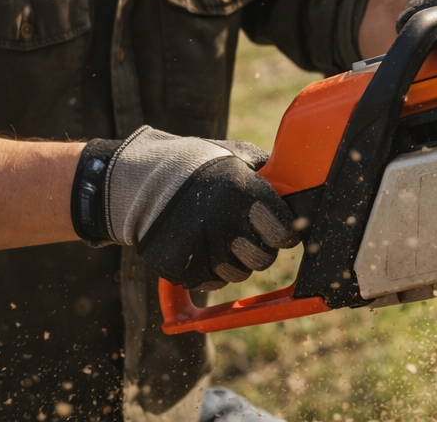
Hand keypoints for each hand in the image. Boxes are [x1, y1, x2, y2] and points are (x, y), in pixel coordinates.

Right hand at [70, 128, 297, 290]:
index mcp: (242, 190)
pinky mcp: (181, 267)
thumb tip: (296, 185)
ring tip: (218, 237)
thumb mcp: (233, 155)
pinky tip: (201, 247)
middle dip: (260, 249)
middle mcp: (223, 220)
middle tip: (245, 234)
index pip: (284, 231)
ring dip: (235, 261)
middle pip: (264, 258)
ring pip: (239, 274)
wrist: (140, 182)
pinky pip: (212, 282)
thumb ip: (266, 171)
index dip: (284, 233)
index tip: (279, 230)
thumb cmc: (195, 166)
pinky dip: (210, 270)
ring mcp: (200, 246)